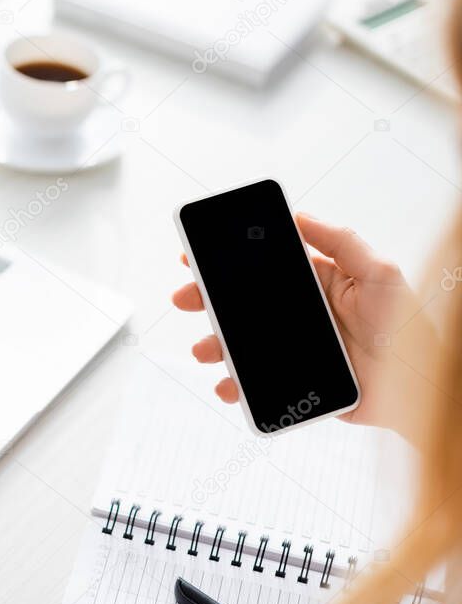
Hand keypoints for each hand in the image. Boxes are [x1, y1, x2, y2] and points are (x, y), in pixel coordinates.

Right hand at [172, 213, 436, 442]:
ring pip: (242, 346)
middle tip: (186, 298)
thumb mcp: (381, 273)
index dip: (228, 264)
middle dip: (207, 301)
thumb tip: (300, 216)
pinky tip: (228, 384)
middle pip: (242, 306)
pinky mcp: (296, 385)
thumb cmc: (408, 329)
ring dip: (215, 346)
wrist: (418, 386)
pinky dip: (236, 386)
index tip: (197, 258)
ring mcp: (293, 351)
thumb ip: (341, 241)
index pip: (262, 269)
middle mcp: (299, 316)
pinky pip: (258, 385)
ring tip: (204, 349)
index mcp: (315, 284)